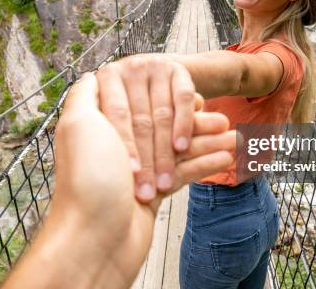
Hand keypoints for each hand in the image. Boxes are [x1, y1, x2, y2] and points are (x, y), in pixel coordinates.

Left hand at [55, 73, 233, 285]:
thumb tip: (89, 74)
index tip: (195, 100)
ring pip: (177, 148)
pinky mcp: (154, 191)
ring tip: (236, 138)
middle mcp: (118, 145)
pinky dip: (204, 165)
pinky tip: (227, 157)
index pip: (140, 106)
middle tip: (226, 121)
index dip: (166, 106)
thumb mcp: (78, 126)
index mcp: (100, 126)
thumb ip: (85, 96)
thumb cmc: (87, 182)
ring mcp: (138, 168)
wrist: (94, 242)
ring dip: (207, 143)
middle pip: (164, 126)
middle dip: (194, 125)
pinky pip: (182, 173)